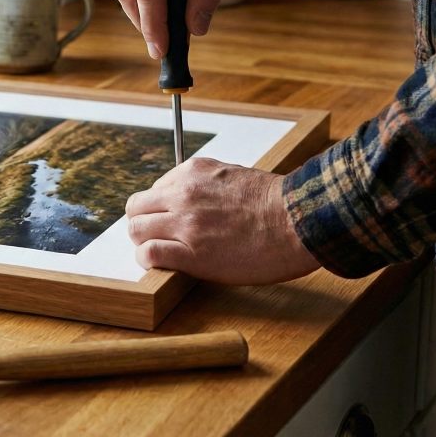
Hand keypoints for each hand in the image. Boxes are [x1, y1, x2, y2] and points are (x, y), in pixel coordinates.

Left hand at [126, 157, 319, 283]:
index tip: (170, 219)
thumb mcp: (234, 175)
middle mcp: (183, 194)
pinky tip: (160, 264)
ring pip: (136, 229)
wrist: (299, 222)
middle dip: (143, 222)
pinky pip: (149, 254)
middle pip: (136, 207)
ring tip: (160, 251)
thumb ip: (206, 184)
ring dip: (143, 241)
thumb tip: (191, 195)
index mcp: (193, 172)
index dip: (160, 208)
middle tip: (157, 235)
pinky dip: (148, 260)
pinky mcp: (191, 253)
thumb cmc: (277, 204)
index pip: (155, 189)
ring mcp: (185, 223)